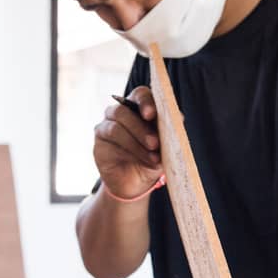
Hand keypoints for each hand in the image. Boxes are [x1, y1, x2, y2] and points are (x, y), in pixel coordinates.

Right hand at [93, 87, 162, 201]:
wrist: (137, 183)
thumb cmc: (153, 157)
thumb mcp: (166, 144)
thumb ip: (170, 129)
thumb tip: (177, 118)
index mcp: (138, 107)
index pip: (140, 95)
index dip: (145, 102)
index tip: (151, 114)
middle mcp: (120, 113)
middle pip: (124, 110)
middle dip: (141, 127)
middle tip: (155, 143)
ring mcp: (106, 127)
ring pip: (117, 126)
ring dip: (137, 142)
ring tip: (153, 157)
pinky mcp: (99, 144)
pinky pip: (110, 142)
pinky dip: (130, 151)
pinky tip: (143, 160)